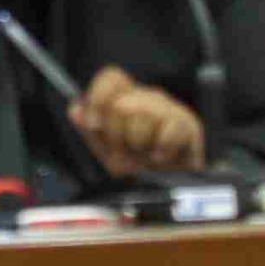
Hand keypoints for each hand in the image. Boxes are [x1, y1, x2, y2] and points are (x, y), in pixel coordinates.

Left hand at [73, 67, 205, 174]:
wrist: (171, 187)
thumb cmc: (139, 165)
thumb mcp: (107, 149)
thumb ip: (90, 129)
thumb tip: (76, 111)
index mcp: (126, 98)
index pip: (111, 78)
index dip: (98, 99)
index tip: (94, 124)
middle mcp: (148, 98)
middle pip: (121, 104)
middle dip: (117, 135)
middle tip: (125, 149)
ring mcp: (170, 109)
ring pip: (143, 116)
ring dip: (139, 145)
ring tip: (144, 155)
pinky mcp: (188, 125)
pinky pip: (168, 132)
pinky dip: (160, 150)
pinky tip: (160, 157)